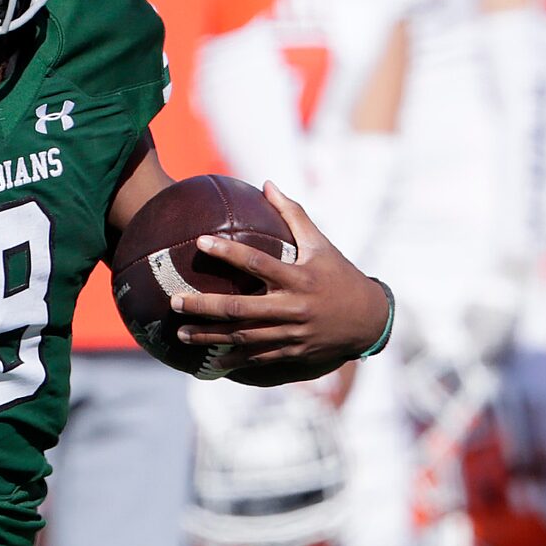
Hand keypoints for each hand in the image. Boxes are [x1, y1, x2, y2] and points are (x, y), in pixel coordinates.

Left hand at [168, 182, 396, 384]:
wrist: (370, 320)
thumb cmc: (341, 276)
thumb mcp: (322, 244)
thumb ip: (294, 214)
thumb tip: (268, 183)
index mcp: (299, 278)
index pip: (257, 262)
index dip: (228, 251)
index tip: (200, 241)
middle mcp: (293, 308)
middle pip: (240, 308)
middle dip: (204, 306)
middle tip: (175, 301)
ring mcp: (291, 334)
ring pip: (243, 337)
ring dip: (209, 337)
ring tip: (180, 333)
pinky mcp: (292, 353)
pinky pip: (256, 357)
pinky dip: (232, 360)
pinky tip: (208, 361)